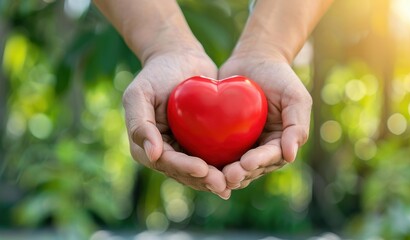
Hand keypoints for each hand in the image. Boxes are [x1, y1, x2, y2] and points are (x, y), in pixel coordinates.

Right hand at [123, 44, 230, 199]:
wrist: (180, 58)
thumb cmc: (156, 73)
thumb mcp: (139, 94)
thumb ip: (139, 123)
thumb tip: (151, 155)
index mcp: (146, 145)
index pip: (165, 162)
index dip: (184, 168)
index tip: (203, 169)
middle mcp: (165, 151)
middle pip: (184, 172)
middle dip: (203, 180)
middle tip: (223, 183)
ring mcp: (184, 147)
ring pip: (200, 170)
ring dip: (216, 178)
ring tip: (235, 181)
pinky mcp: (201, 141)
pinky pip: (214, 156)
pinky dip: (226, 164)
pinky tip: (243, 169)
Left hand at [219, 53, 311, 189]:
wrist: (253, 59)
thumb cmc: (279, 76)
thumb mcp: (295, 97)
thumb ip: (296, 125)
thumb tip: (290, 156)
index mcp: (279, 142)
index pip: (271, 157)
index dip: (259, 162)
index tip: (247, 163)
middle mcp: (259, 147)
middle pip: (250, 167)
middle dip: (240, 173)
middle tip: (227, 175)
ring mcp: (240, 143)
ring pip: (232, 164)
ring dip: (223, 173)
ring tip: (211, 174)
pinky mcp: (222, 136)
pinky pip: (215, 150)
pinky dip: (208, 159)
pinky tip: (197, 162)